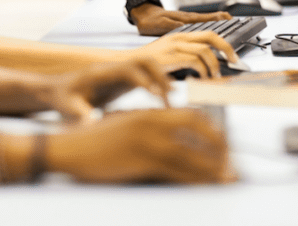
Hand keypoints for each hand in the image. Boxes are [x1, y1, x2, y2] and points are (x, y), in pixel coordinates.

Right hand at [47, 108, 233, 183]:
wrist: (66, 147)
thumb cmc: (92, 140)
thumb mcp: (123, 125)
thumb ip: (148, 127)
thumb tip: (170, 140)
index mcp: (148, 112)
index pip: (191, 115)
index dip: (212, 129)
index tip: (222, 142)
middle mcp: (151, 121)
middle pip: (199, 128)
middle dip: (219, 145)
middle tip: (230, 161)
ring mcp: (147, 140)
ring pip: (193, 152)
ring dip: (214, 167)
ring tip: (228, 177)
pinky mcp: (141, 159)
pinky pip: (178, 171)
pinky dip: (197, 179)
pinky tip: (207, 185)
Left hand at [48, 59, 171, 122]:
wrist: (57, 90)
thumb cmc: (62, 98)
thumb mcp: (68, 107)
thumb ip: (80, 114)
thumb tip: (91, 124)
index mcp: (100, 72)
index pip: (127, 69)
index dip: (143, 80)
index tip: (156, 96)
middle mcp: (113, 68)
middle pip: (143, 61)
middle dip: (159, 76)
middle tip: (170, 97)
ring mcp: (119, 72)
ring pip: (147, 66)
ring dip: (161, 79)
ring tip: (170, 101)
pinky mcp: (123, 80)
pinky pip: (145, 77)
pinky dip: (157, 86)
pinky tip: (163, 103)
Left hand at [130, 2, 230, 35]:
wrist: (142, 14)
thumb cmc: (149, 21)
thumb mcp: (158, 25)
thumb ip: (170, 26)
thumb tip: (182, 26)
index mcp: (183, 19)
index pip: (203, 19)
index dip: (215, 19)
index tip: (227, 18)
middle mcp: (187, 19)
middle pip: (207, 18)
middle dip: (221, 19)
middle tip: (234, 19)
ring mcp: (185, 19)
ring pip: (204, 20)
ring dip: (216, 20)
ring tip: (228, 21)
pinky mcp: (182, 22)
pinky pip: (198, 22)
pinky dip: (208, 22)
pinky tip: (211, 25)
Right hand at [131, 31, 236, 78]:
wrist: (127, 65)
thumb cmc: (148, 65)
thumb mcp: (169, 56)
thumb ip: (185, 56)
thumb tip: (205, 66)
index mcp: (180, 36)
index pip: (208, 34)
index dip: (223, 43)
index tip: (232, 54)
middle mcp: (179, 38)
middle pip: (210, 36)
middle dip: (226, 48)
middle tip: (234, 60)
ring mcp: (175, 46)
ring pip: (205, 50)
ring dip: (214, 64)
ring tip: (214, 75)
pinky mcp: (171, 57)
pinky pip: (195, 60)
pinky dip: (203, 70)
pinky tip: (202, 77)